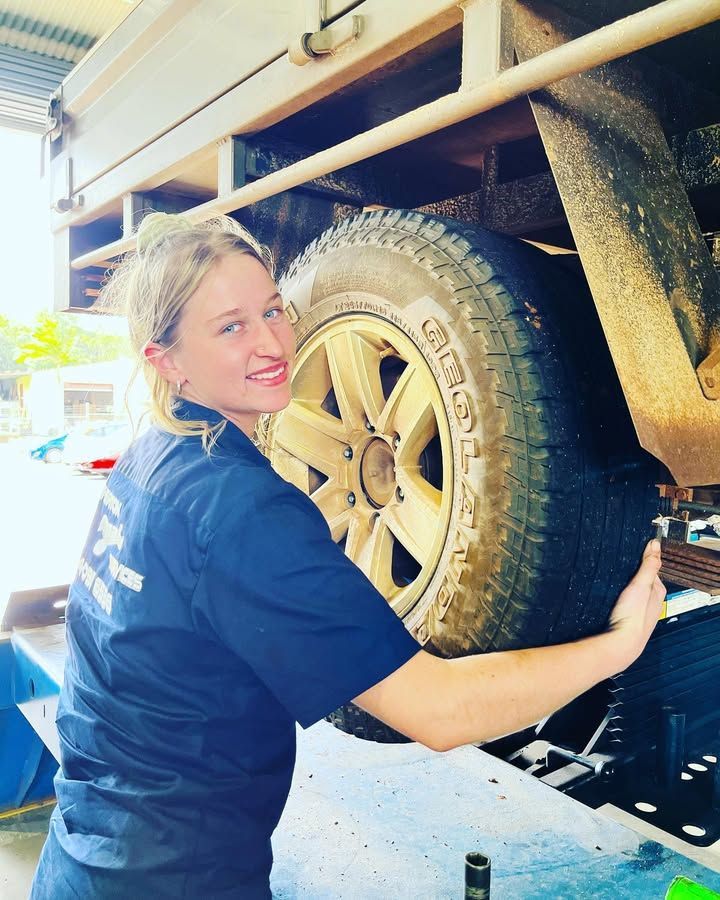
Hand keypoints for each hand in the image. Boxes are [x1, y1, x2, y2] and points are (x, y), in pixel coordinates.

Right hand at [607, 539, 665, 670]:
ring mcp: (639, 610)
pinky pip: (624, 601)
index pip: (652, 568)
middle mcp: (651, 601)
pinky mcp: (627, 616)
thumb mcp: (641, 585)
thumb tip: (655, 544)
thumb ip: (649, 565)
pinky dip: (618, 596)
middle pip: (641, 580)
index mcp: (658, 591)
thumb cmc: (633, 617)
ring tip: (611, 578)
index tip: (631, 550)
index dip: (642, 559)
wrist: (620, 643)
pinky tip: (609, 595)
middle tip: (618, 564)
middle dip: (631, 573)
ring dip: (623, 585)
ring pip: (632, 592)